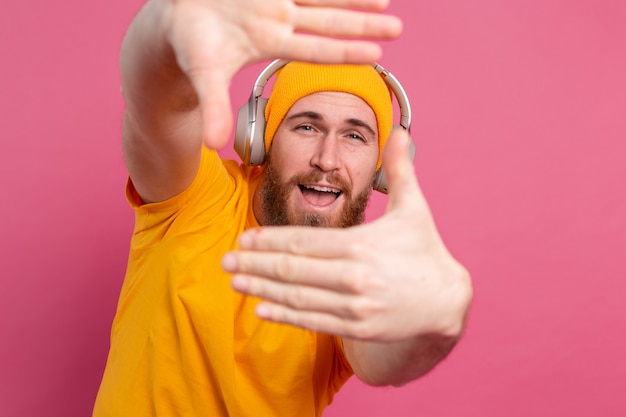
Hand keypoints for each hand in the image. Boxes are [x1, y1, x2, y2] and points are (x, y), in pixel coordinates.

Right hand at [160, 0, 402, 148]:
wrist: (174, 18)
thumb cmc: (190, 45)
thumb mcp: (203, 75)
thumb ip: (214, 107)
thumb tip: (212, 146)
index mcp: (269, 41)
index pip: (315, 48)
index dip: (345, 51)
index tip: (377, 55)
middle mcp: (279, 19)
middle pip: (329, 22)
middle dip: (362, 26)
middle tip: (399, 28)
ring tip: (386, 1)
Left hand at [222, 130, 471, 341]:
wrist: (447, 300)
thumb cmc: (425, 250)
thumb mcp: (416, 208)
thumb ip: (402, 170)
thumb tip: (402, 132)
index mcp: (362, 245)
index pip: (304, 241)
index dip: (270, 239)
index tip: (244, 237)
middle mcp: (355, 276)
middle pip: (293, 269)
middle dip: (255, 264)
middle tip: (225, 259)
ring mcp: (355, 305)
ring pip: (298, 296)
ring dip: (262, 288)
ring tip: (235, 282)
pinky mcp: (358, 328)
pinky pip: (313, 321)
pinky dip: (285, 315)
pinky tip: (261, 308)